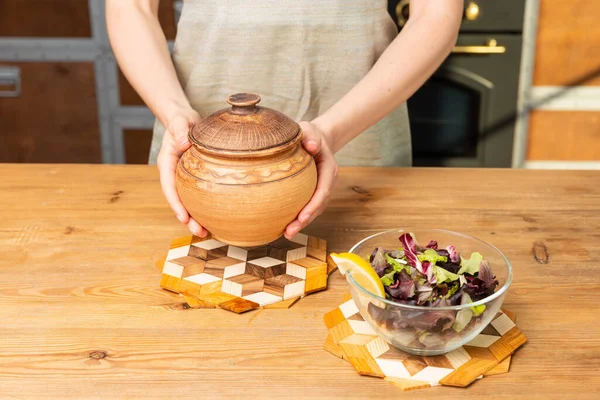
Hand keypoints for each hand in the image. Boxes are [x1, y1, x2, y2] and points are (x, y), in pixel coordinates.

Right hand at [156, 108, 207, 236]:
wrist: (185, 120)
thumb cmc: (182, 120)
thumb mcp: (181, 122)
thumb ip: (181, 131)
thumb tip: (184, 143)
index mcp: (167, 164)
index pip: (169, 188)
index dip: (176, 204)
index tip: (184, 218)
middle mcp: (173, 175)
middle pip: (178, 200)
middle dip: (187, 219)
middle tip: (200, 232)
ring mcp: (182, 178)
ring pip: (187, 201)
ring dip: (195, 217)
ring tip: (207, 232)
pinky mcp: (192, 178)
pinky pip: (196, 195)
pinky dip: (203, 207)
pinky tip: (214, 217)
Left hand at [284, 121, 338, 238]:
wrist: (316, 137)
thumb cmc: (309, 133)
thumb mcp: (309, 130)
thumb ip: (309, 136)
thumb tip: (311, 146)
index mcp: (329, 169)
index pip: (323, 191)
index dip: (313, 206)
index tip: (302, 217)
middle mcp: (328, 182)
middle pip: (319, 205)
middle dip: (305, 220)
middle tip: (289, 232)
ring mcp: (322, 188)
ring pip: (314, 209)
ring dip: (301, 223)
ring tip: (286, 233)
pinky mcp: (313, 192)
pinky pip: (307, 206)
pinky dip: (298, 216)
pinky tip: (284, 224)